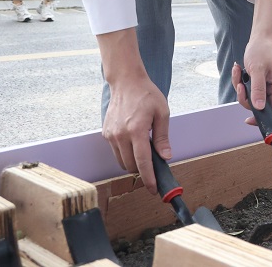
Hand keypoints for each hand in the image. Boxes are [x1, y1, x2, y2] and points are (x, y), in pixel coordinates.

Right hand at [98, 28, 170, 194]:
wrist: (126, 82)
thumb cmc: (147, 95)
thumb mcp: (162, 113)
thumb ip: (163, 137)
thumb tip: (165, 157)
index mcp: (137, 130)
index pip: (143, 162)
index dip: (149, 178)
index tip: (154, 189)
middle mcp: (121, 135)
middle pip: (131, 165)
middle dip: (143, 170)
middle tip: (154, 166)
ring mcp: (111, 135)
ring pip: (122, 161)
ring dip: (133, 162)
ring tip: (144, 150)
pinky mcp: (106, 133)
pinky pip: (116, 152)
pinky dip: (125, 153)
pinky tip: (134, 142)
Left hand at [232, 44, 271, 126]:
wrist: (260, 38)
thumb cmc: (262, 50)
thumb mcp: (257, 70)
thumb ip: (258, 89)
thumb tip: (259, 107)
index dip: (262, 116)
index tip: (249, 121)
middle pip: (258, 104)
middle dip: (245, 96)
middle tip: (240, 85)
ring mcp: (265, 84)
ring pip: (250, 96)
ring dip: (240, 86)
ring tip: (239, 72)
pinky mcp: (258, 81)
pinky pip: (247, 88)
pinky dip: (240, 80)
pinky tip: (239, 69)